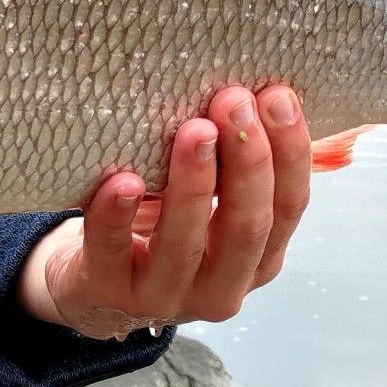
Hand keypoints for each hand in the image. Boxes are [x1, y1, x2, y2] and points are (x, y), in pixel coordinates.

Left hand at [15, 86, 312, 337]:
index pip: (289, 206)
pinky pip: (113, 251)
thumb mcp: (212, 198)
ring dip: (192, 184)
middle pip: (246, 226)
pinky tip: (123, 181)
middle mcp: (221, 286)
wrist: (96, 283)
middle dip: (246, 160)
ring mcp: (164, 295)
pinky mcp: (110, 290)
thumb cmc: (161, 224)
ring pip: (184, 243)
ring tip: (194, 130)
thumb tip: (278, 91)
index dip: (290, 152)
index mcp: (258, 258)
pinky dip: (118, 215)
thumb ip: (242, 159)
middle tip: (234, 100)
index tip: (279, 96)